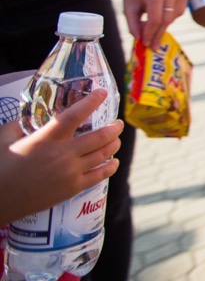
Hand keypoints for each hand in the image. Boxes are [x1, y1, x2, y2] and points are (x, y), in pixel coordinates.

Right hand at [0, 89, 121, 224]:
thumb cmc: (0, 168)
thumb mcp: (3, 140)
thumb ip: (17, 126)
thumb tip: (25, 120)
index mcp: (46, 139)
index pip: (74, 115)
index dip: (91, 102)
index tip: (103, 92)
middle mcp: (63, 154)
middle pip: (99, 137)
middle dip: (114, 127)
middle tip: (118, 123)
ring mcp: (70, 172)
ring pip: (103, 154)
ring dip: (114, 144)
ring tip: (116, 139)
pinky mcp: (73, 188)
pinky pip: (100, 175)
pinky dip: (110, 167)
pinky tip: (114, 162)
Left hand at [123, 0, 186, 49]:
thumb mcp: (129, 8)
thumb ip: (133, 25)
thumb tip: (140, 39)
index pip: (155, 19)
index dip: (150, 33)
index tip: (145, 43)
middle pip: (166, 21)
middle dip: (157, 35)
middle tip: (152, 46)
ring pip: (172, 19)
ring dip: (161, 27)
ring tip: (151, 27)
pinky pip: (177, 15)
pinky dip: (168, 19)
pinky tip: (160, 14)